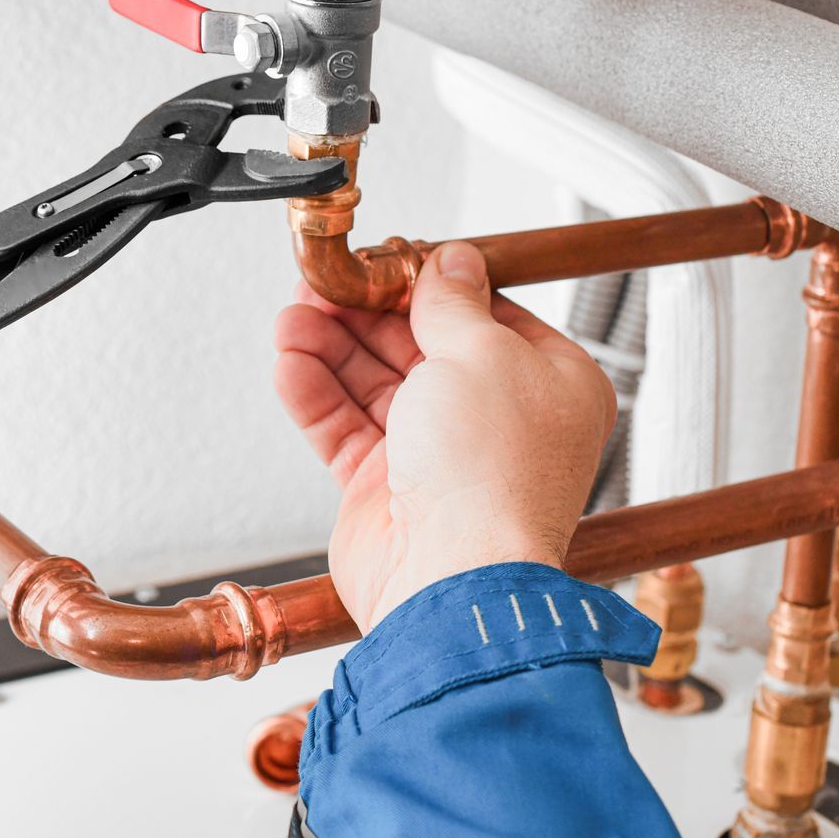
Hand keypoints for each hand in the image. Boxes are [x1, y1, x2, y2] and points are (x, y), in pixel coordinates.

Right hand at [273, 242, 614, 632]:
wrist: (452, 577)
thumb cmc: (492, 476)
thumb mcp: (481, 353)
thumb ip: (453, 302)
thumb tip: (451, 261)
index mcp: (547, 384)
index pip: (484, 315)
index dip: (430, 285)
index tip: (386, 259)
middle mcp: (496, 420)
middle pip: (420, 346)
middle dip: (365, 314)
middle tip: (323, 284)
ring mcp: (439, 456)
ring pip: (375, 386)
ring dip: (331, 348)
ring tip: (293, 319)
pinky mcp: (388, 489)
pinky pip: (346, 430)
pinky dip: (316, 396)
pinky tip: (290, 364)